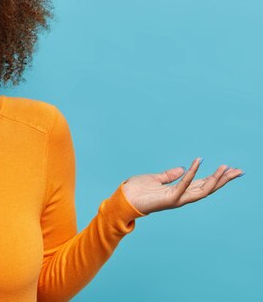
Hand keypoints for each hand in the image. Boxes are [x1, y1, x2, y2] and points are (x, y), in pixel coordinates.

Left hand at [121, 157, 243, 214]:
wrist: (123, 199)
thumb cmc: (136, 190)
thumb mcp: (155, 179)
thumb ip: (169, 175)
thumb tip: (182, 168)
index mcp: (179, 191)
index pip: (202, 184)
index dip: (216, 178)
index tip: (230, 169)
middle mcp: (181, 197)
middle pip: (207, 188)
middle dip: (223, 180)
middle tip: (239, 171)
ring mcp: (176, 199)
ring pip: (202, 190)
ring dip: (215, 179)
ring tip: (226, 168)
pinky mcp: (169, 199)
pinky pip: (183, 185)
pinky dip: (191, 174)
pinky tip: (198, 162)